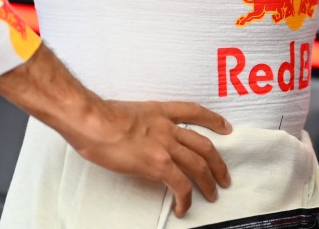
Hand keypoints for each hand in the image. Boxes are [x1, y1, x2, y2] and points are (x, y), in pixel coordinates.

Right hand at [68, 99, 232, 216]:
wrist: (93, 122)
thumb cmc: (99, 116)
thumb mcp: (128, 112)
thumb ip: (140, 123)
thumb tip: (137, 135)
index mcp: (160, 111)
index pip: (195, 111)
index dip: (213, 120)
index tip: (225, 127)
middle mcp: (168, 127)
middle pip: (204, 145)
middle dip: (218, 163)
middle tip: (224, 176)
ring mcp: (166, 145)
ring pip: (199, 165)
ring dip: (209, 182)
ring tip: (213, 194)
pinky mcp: (159, 164)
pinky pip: (181, 185)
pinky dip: (186, 198)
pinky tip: (183, 207)